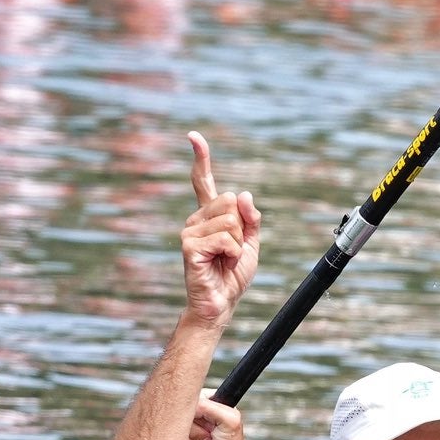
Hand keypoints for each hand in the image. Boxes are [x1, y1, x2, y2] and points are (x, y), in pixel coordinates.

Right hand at [180, 131, 260, 326]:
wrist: (221, 303)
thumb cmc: (232, 275)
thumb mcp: (251, 243)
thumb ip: (251, 219)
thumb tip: (242, 194)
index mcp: (209, 216)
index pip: (204, 182)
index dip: (201, 158)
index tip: (193, 136)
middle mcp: (196, 219)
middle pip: (231, 201)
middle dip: (242, 229)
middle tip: (232, 251)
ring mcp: (189, 230)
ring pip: (231, 221)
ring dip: (238, 244)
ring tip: (225, 259)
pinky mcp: (188, 245)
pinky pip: (226, 238)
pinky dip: (232, 254)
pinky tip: (220, 264)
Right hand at [182, 395, 249, 439]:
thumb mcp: (230, 422)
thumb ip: (211, 407)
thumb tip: (189, 405)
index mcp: (210, 403)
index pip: (192, 397)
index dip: (198, 413)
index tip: (209, 424)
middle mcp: (196, 413)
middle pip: (181, 414)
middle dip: (196, 430)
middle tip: (209, 438)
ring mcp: (186, 428)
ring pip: (175, 429)